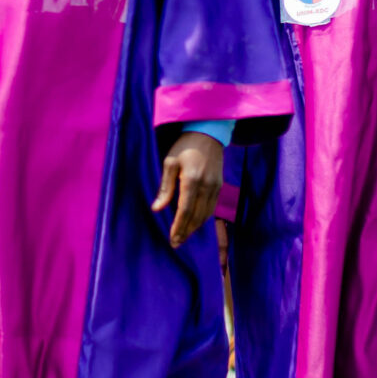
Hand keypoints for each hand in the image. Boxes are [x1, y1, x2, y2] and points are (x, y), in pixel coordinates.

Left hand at [152, 131, 224, 248]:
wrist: (208, 133)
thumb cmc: (184, 146)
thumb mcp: (170, 162)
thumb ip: (165, 187)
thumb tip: (157, 209)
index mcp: (191, 180)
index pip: (185, 211)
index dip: (178, 227)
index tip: (172, 239)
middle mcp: (206, 186)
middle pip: (196, 216)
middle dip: (186, 232)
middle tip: (176, 243)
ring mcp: (215, 187)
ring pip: (206, 214)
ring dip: (195, 228)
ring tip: (184, 237)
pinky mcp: (219, 186)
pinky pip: (211, 207)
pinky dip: (203, 218)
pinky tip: (195, 223)